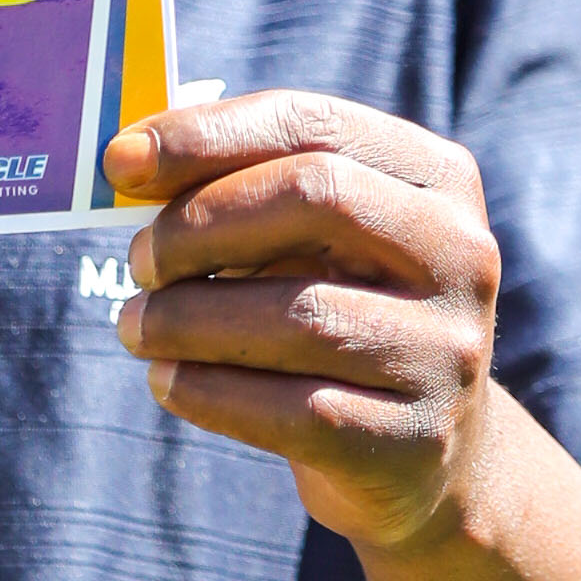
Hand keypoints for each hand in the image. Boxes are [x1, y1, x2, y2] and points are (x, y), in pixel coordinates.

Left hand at [101, 92, 499, 554]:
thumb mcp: (307, 239)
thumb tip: (129, 159)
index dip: (206, 135)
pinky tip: (167, 381)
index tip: (119, 163)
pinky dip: (207, 392)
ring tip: (135, 326)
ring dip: (187, 319)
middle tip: (136, 260)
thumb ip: (233, 184)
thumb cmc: (336, 311)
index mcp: (436, 177)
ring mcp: (448, 351)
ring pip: (298, 316)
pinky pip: (293, 409)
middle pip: (316, 199)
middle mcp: (461, 253)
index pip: (313, 124)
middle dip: (199, 224)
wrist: (418, 457)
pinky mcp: (414, 440)